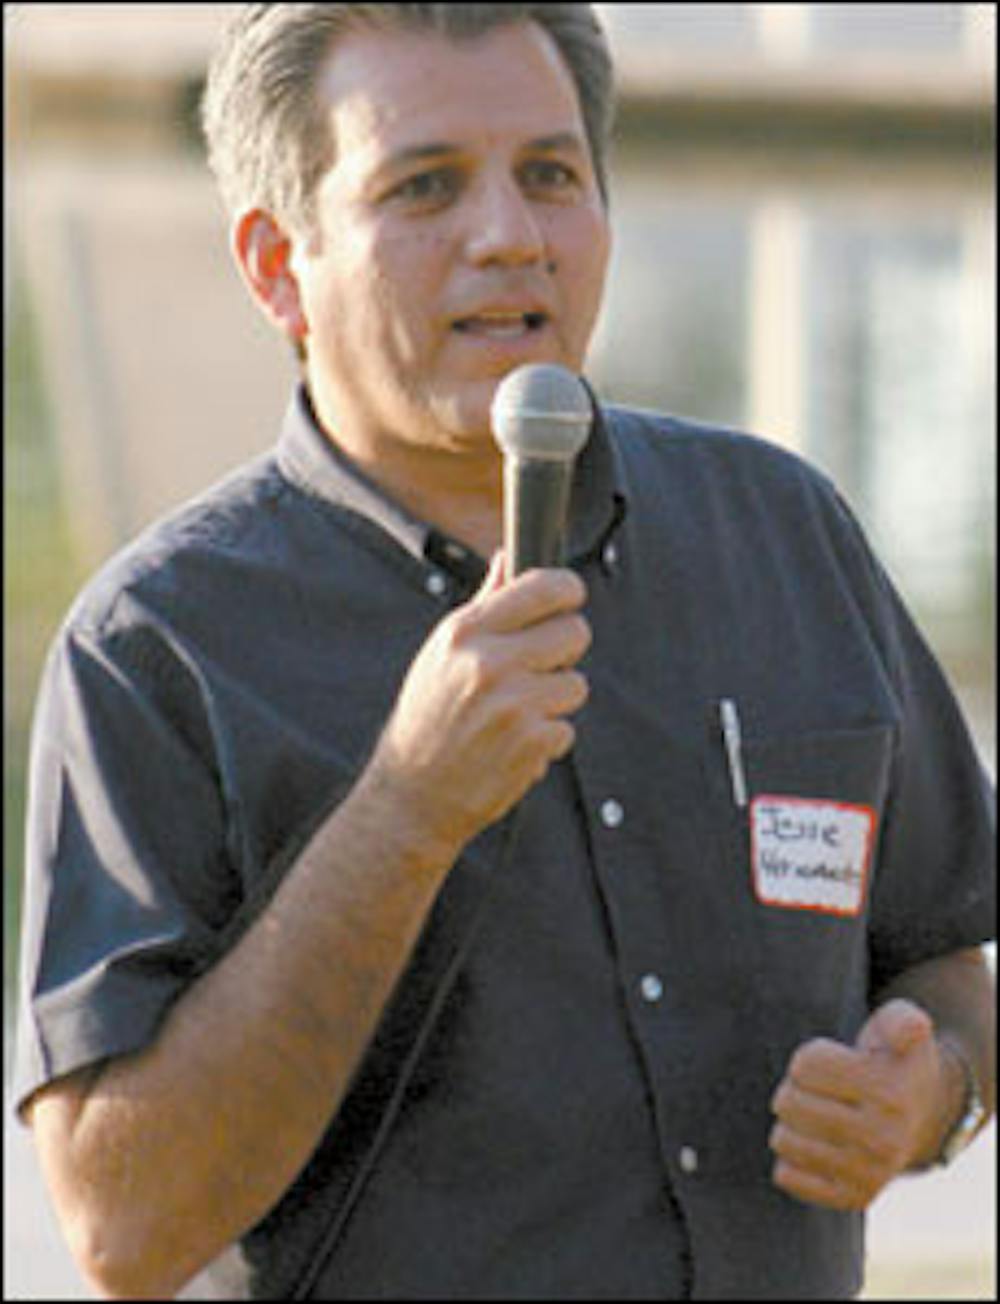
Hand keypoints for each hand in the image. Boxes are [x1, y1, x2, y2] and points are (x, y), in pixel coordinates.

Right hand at [365, 552, 590, 861]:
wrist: (411, 797)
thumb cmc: (427, 719)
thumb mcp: (441, 654)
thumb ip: (483, 605)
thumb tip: (507, 558)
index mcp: (464, 632)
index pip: (544, 587)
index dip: (568, 591)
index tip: (570, 599)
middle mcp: (488, 663)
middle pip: (575, 632)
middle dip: (565, 650)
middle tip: (540, 667)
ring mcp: (513, 704)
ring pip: (577, 684)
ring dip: (555, 700)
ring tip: (516, 714)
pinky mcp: (531, 744)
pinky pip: (566, 729)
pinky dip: (546, 740)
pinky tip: (512, 745)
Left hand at [769, 999, 953, 1209]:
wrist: (922, 1114)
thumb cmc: (894, 1059)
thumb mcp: (902, 1025)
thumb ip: (902, 1019)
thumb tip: (910, 1031)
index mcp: (890, 1094)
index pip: (805, 1064)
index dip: (810, 1057)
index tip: (835, 1061)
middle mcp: (883, 1141)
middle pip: (788, 1102)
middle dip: (795, 1087)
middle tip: (821, 1090)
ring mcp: (868, 1175)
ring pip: (782, 1139)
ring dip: (790, 1121)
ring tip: (818, 1115)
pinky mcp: (851, 1199)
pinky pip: (786, 1175)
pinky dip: (790, 1157)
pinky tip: (816, 1145)